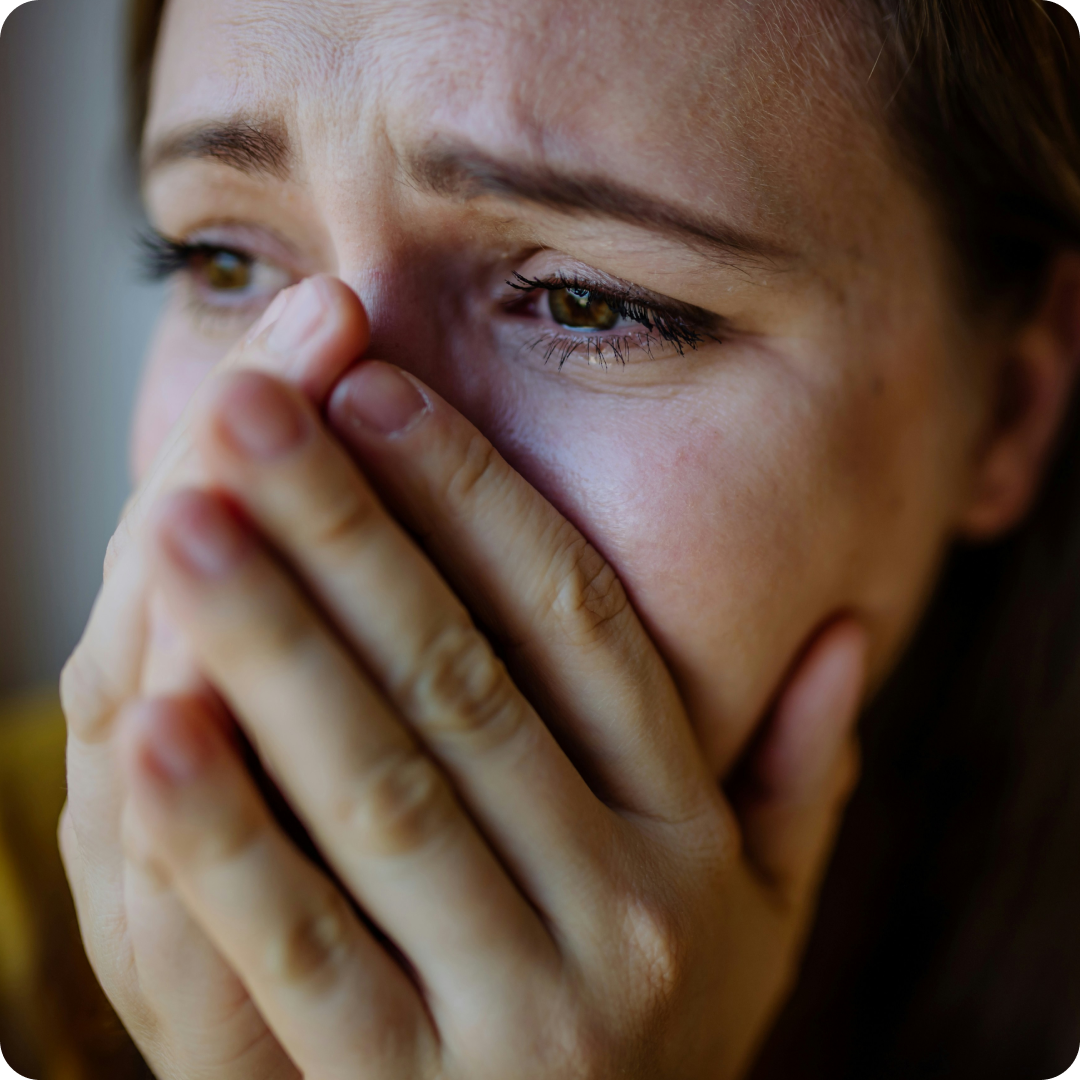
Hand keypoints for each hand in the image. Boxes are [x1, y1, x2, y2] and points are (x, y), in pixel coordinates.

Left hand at [108, 282, 866, 1077]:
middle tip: (254, 406)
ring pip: (378, 797)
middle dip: (347, 535)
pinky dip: (224, 841)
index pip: (580, 629)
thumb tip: (847, 638)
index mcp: (687, 845)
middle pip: (461, 685)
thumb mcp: (765, 919)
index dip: (477, 502)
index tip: (381, 394)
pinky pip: (298, 960)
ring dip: (272, 648)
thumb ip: (798, 780)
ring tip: (185, 516)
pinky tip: (151, 726)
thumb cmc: (667, 1043)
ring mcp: (514, 1017)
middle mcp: (617, 916)